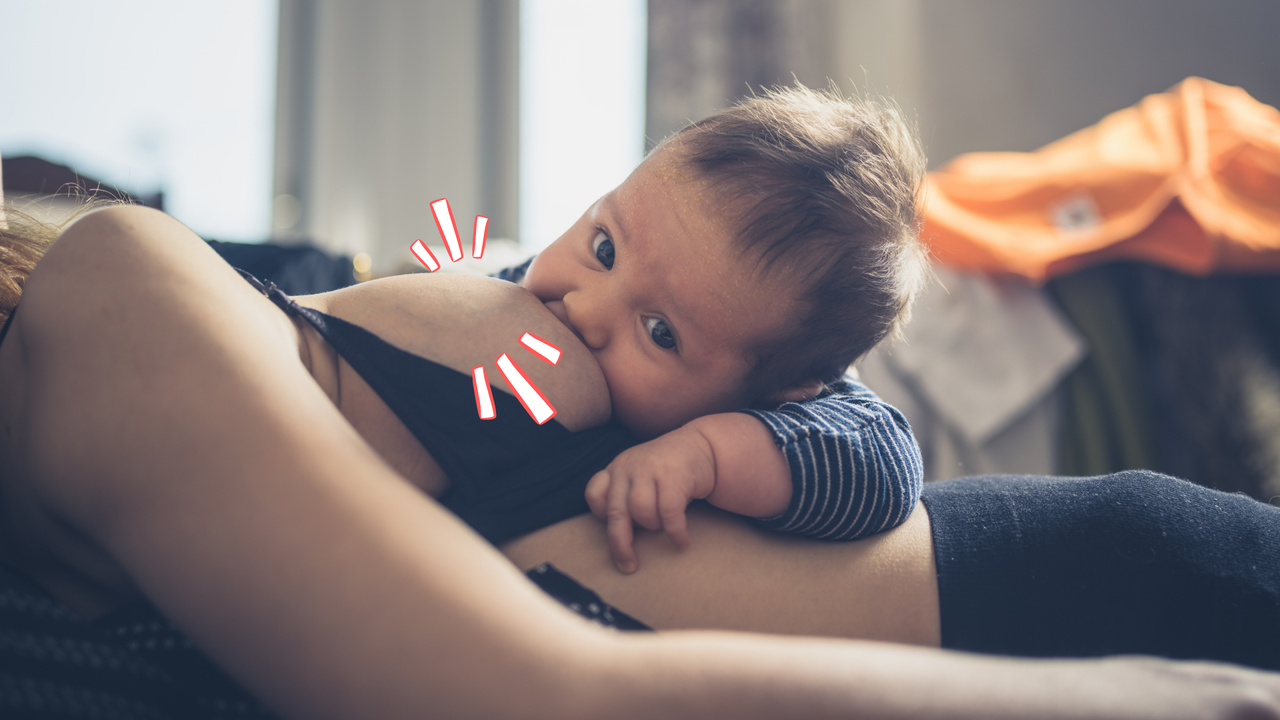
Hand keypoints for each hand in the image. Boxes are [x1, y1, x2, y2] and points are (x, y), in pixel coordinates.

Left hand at [584, 425, 715, 572]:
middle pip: (616, 512)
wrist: (701, 445)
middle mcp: (628, 467)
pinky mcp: (673, 475)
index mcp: (616, 469)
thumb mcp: (639, 477)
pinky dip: (675, 532)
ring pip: (641, 512)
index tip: (618, 529)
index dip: (602, 516)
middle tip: (628, 565)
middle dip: (621, 544)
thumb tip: (620, 540)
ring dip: (654, 527)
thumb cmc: (667, 471)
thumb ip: (626, 497)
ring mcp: (649, 469)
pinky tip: (682, 540)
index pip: (595, 495)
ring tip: (666, 528)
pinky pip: (669, 512)